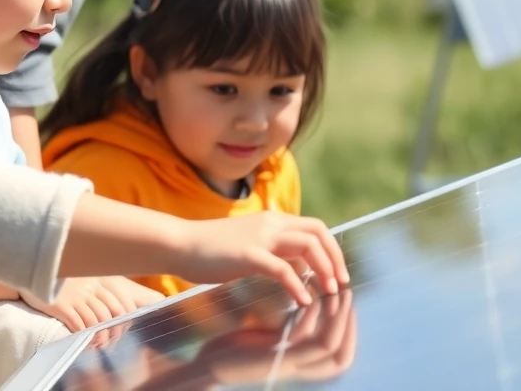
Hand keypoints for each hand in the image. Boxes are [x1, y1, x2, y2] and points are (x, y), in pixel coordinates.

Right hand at [21, 276, 163, 332]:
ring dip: (99, 337)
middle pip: (112, 315)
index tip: (122, 331)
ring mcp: (76, 296)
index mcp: (98, 279)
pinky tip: (83, 341)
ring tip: (98, 345)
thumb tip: (114, 312)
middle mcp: (90, 287)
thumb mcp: (83, 279)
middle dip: (114, 333)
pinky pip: (79, 325)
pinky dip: (84, 336)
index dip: (125, 320)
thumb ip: (98, 290)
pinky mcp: (62, 305)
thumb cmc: (59, 280)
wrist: (31, 272)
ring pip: (97, 322)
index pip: (122, 303)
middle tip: (111, 343)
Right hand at [174, 213, 348, 304]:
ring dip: (324, 269)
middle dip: (335, 258)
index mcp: (272, 220)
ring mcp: (259, 237)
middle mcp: (270, 224)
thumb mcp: (251, 247)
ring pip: (307, 246)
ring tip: (328, 291)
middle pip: (318, 233)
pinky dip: (298, 285)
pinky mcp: (247, 254)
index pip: (315, 227)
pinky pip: (282, 269)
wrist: (179, 244)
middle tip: (341, 283)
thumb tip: (302, 268)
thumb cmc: (211, 249)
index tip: (338, 272)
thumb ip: (277, 252)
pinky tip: (302, 300)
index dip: (332, 249)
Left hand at [197, 290, 356, 385]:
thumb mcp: (274, 338)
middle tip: (349, 295)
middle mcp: (299, 370)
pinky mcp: (272, 357)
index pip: (341, 357)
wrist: (210, 363)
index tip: (349, 304)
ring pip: (328, 346)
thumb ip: (295, 328)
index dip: (350, 331)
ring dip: (336, 318)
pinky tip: (310, 300)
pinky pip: (302, 338)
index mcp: (302, 367)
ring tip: (337, 293)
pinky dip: (311, 318)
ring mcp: (287, 365)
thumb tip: (313, 304)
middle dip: (349, 324)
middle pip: (341, 356)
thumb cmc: (239, 349)